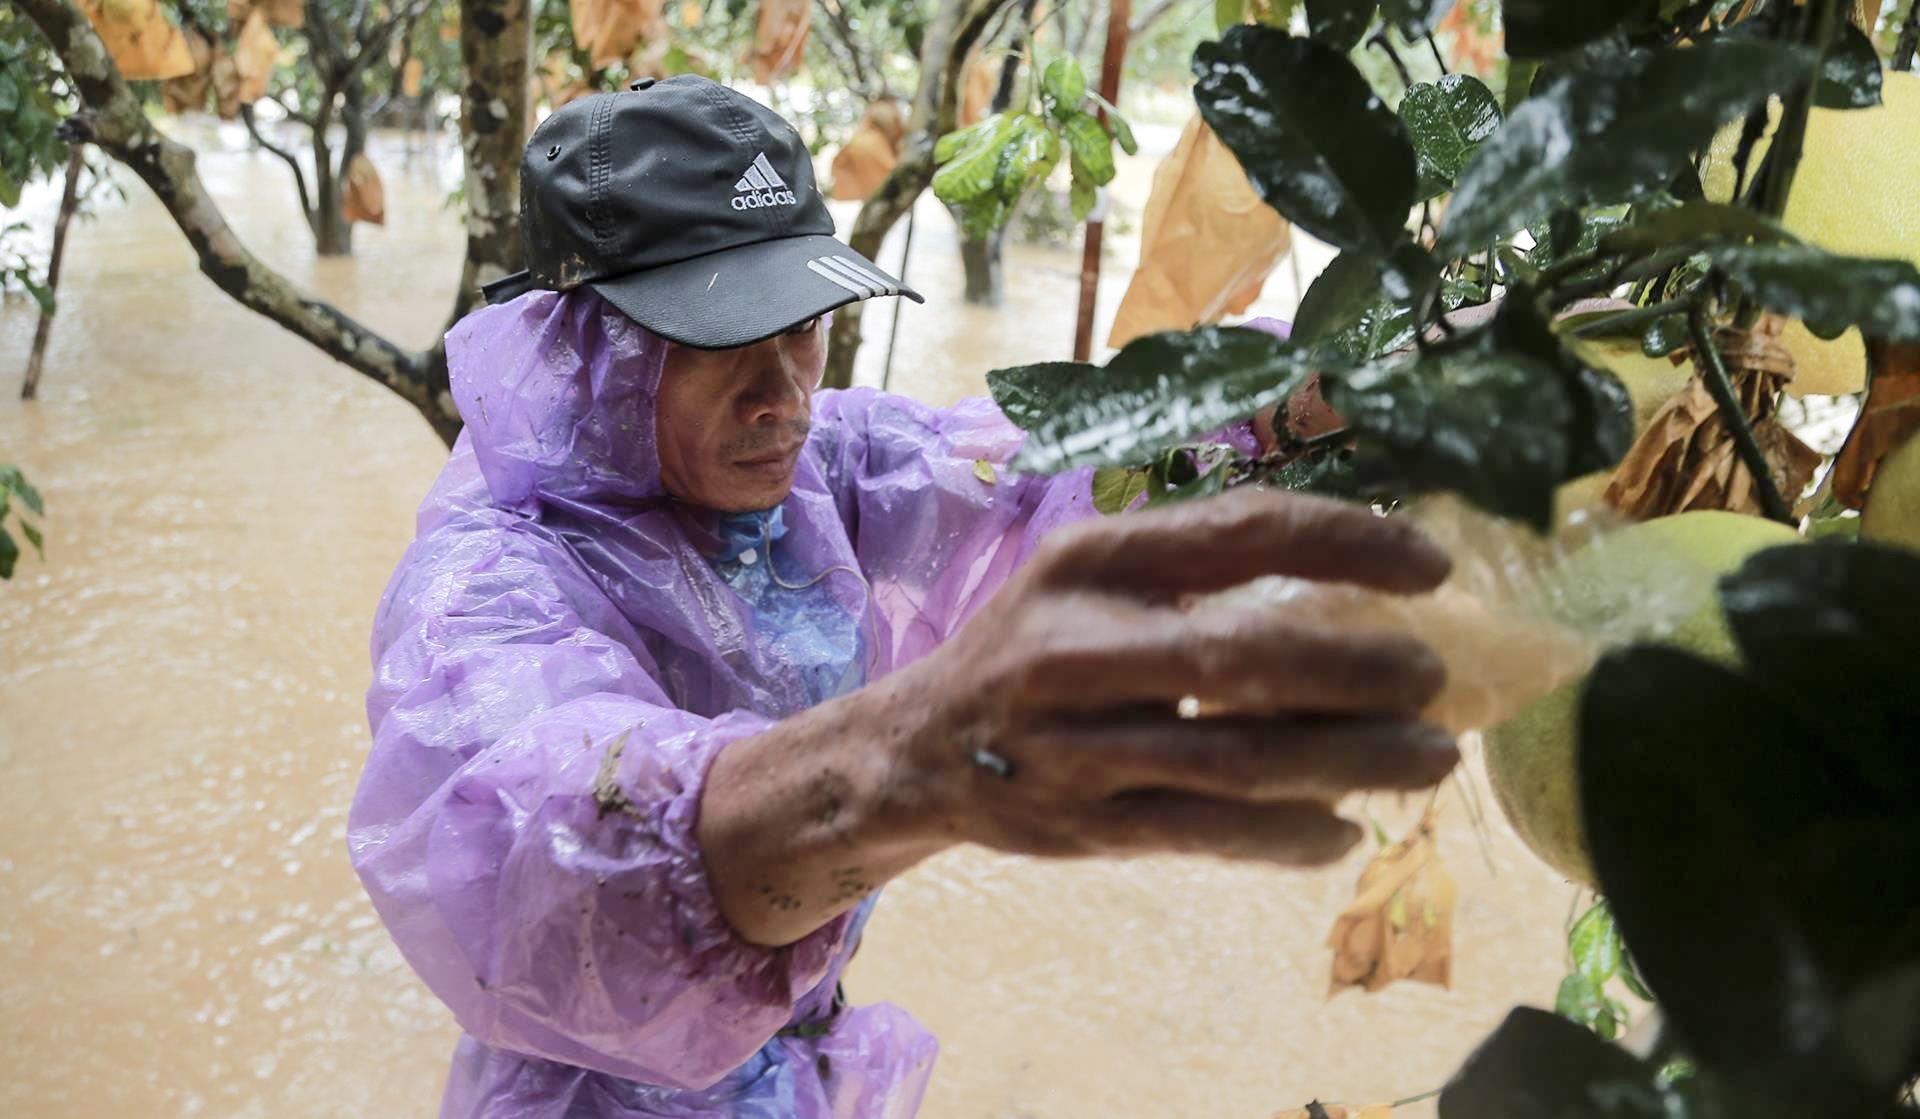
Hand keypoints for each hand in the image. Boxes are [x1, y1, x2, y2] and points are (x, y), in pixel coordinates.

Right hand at [888, 489, 1456, 867]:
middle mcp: (1076, 648)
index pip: (1236, 533)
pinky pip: (1210, 835)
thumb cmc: (1029, 646)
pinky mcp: (1088, 829)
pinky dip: (1290, 836)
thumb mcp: (1083, 573)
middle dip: (1357, 670)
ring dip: (1352, 762)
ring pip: (1239, 761)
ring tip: (1430, 760)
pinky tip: (1344, 828)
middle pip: (1242, 657)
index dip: (1346, 542)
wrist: (918, 751)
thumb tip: (1347, 570)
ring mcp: (1079, 748)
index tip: (1431, 566)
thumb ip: (1188, 563)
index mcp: (1089, 563)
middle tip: (1433, 677)